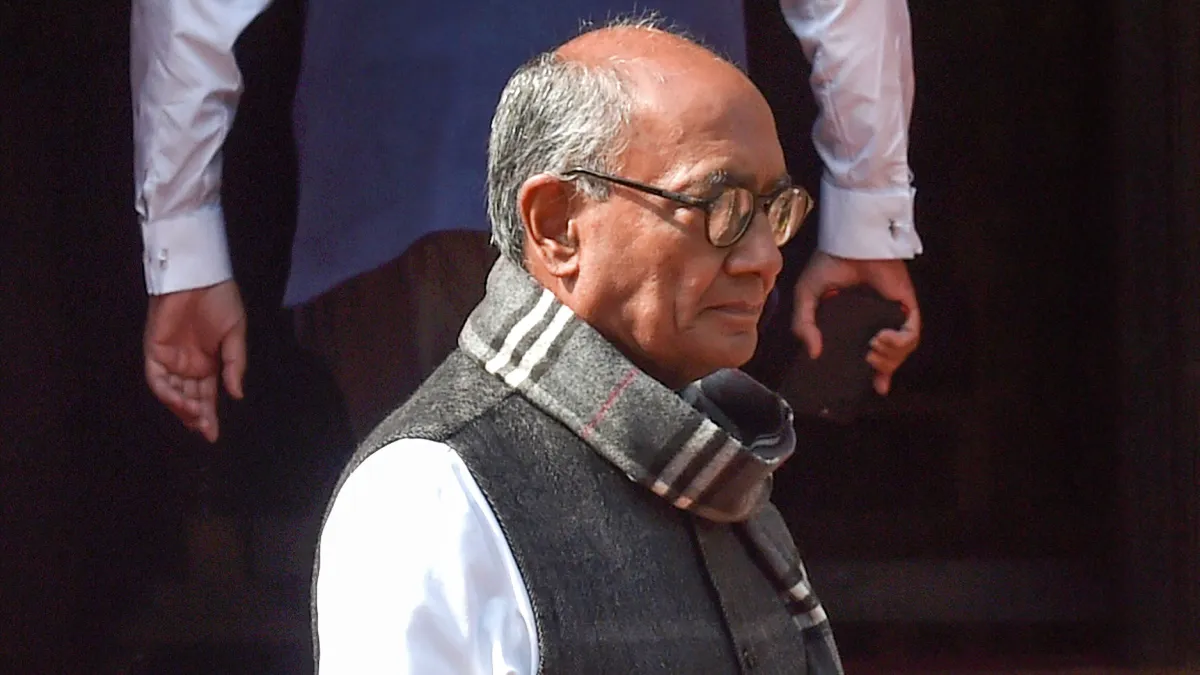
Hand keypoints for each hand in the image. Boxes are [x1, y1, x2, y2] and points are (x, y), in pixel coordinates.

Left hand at [144, 280, 246, 441]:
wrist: (199, 279)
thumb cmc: (220, 302)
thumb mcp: (235, 335)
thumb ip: (235, 365)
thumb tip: (236, 394)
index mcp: (210, 363)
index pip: (207, 396)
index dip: (210, 416)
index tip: (213, 435)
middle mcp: (189, 366)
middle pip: (189, 399)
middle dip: (196, 417)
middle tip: (204, 430)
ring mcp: (170, 359)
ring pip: (172, 393)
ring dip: (181, 407)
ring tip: (194, 416)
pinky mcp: (154, 351)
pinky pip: (157, 378)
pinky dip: (167, 392)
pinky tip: (181, 400)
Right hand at [792, 251, 920, 394]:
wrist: (848, 242)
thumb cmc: (828, 264)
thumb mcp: (805, 298)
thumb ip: (803, 325)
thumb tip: (813, 354)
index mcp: (857, 322)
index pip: (870, 353)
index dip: (874, 374)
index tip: (872, 388)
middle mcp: (878, 320)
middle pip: (890, 358)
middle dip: (883, 369)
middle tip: (868, 363)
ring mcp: (894, 314)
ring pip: (903, 350)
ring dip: (891, 359)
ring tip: (873, 349)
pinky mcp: (906, 306)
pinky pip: (912, 335)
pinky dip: (900, 343)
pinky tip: (882, 339)